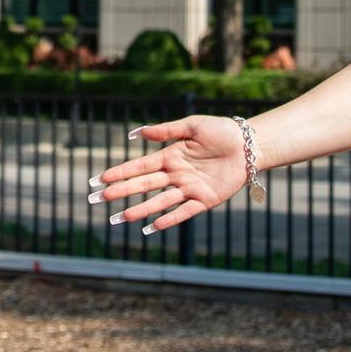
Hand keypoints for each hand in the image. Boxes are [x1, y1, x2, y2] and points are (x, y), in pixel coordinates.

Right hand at [87, 116, 252, 233]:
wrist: (250, 145)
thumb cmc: (222, 131)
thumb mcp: (192, 125)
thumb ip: (167, 130)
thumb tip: (138, 133)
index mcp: (171, 156)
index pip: (140, 166)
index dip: (121, 172)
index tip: (102, 179)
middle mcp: (176, 174)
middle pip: (144, 185)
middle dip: (122, 191)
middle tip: (100, 198)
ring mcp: (189, 189)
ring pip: (159, 201)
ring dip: (140, 209)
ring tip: (121, 217)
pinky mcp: (205, 200)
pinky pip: (184, 212)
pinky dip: (169, 219)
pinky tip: (152, 227)